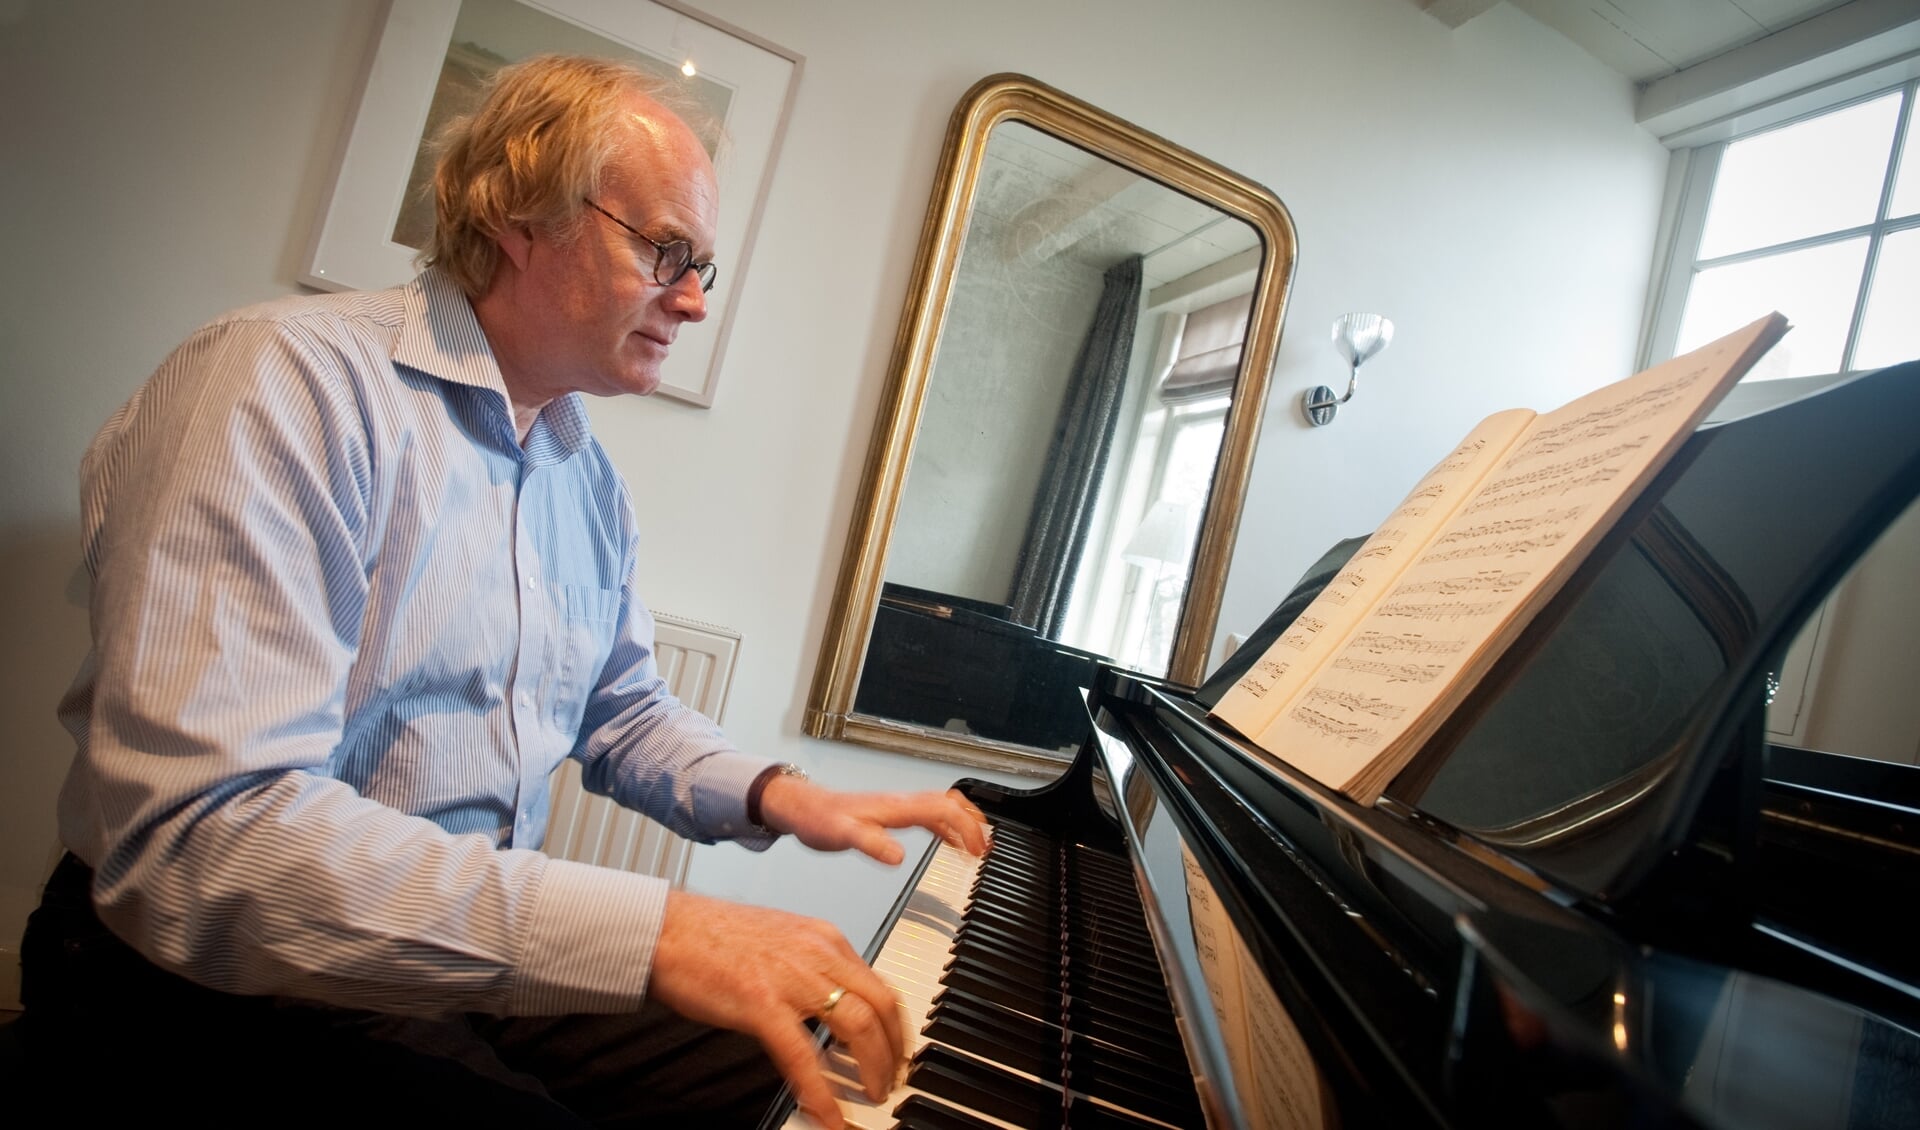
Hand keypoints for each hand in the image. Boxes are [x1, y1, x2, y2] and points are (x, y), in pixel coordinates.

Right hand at [650, 890, 902, 1129]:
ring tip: (873, 1096)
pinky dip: (821, 1092)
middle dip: (894, 1050)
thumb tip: (829, 1005)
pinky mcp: (761, 1004)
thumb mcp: (780, 940)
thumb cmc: (711, 936)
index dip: (894, 1025)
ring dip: (872, 1069)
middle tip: (892, 1079)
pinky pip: (803, 1056)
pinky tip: (827, 1115)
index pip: (880, 984)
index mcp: (823, 938)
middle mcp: (817, 954)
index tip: (896, 1049)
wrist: (666, 929)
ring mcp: (791, 979)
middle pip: (881, 1006)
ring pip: (857, 1027)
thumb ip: (810, 968)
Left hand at [756, 781, 990, 863]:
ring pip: (942, 807)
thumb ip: (872, 844)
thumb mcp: (844, 835)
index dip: (966, 827)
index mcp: (897, 807)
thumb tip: (899, 857)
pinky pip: (929, 815)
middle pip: (950, 804)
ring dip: (964, 822)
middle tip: (989, 846)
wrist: (803, 808)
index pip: (944, 810)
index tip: (979, 849)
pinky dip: (947, 827)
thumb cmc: (821, 820)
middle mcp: (902, 803)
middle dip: (974, 822)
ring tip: (980, 843)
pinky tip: (949, 842)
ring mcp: (898, 807)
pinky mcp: (891, 814)